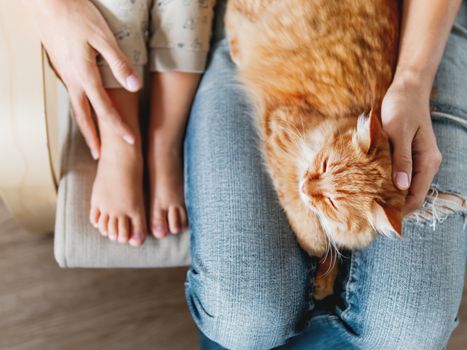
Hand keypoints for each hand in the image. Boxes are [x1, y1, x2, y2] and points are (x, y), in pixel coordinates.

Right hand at [27, 0, 141, 158]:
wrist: (45, 1)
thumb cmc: (76, 15)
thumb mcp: (103, 38)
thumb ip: (119, 63)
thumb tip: (134, 86)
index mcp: (85, 76)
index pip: (105, 109)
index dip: (119, 127)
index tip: (130, 141)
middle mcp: (73, 80)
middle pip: (84, 117)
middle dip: (93, 139)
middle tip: (99, 157)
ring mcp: (65, 75)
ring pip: (75, 107)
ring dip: (85, 127)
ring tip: (91, 140)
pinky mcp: (62, 67)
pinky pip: (72, 95)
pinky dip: (80, 110)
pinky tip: (85, 110)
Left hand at [381, 72, 441, 214]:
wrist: (406, 89)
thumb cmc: (402, 107)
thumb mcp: (398, 131)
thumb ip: (400, 158)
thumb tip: (401, 186)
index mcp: (427, 162)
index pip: (416, 198)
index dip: (399, 212)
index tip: (378, 220)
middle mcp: (425, 165)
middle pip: (410, 197)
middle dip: (392, 208)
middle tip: (367, 216)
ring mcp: (416, 162)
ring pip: (403, 188)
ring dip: (388, 197)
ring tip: (366, 204)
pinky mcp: (406, 156)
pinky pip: (398, 177)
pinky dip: (386, 184)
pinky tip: (369, 187)